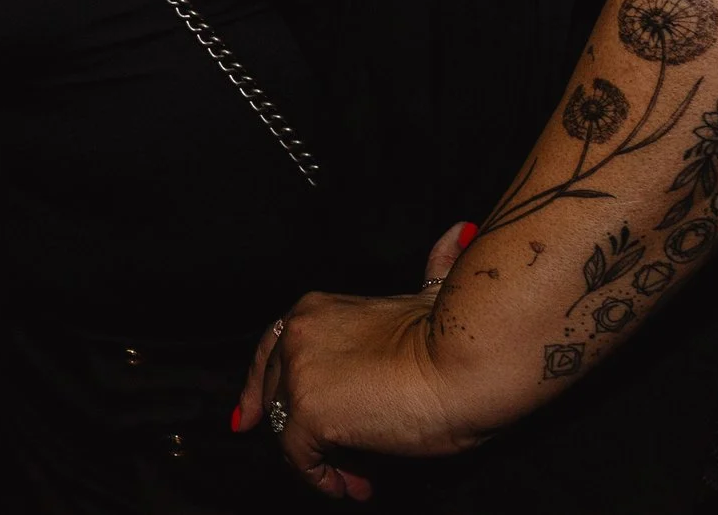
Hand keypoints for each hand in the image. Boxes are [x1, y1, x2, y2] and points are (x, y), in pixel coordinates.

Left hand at [235, 222, 480, 500]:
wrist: (467, 359)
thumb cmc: (458, 334)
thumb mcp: (433, 291)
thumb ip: (433, 266)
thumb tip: (459, 231)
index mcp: (316, 310)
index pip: (272, 351)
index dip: (260, 386)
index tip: (249, 416)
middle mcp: (298, 335)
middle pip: (277, 393)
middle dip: (296, 431)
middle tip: (334, 462)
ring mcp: (300, 374)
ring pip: (286, 428)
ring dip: (317, 459)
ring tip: (354, 480)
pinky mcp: (310, 413)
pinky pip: (300, 458)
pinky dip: (321, 478)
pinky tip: (351, 486)